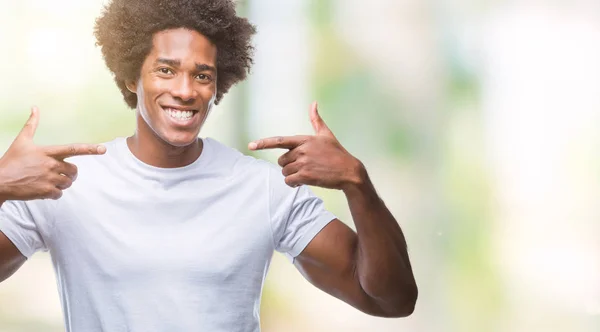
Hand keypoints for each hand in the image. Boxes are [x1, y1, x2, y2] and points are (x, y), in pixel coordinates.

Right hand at [0, 107, 105, 200]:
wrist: (0, 181)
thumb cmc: (11, 161)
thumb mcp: (22, 141)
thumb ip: (32, 124)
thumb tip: (35, 108)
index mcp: (48, 152)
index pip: (73, 149)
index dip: (90, 149)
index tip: (103, 149)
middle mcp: (51, 165)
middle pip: (73, 170)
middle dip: (69, 173)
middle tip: (58, 173)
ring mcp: (49, 179)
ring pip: (68, 182)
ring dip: (62, 183)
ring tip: (48, 180)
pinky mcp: (45, 191)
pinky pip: (59, 194)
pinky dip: (54, 193)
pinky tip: (44, 189)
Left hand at [248, 102, 364, 189]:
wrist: (349, 171)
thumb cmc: (337, 153)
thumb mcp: (326, 135)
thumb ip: (316, 120)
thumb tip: (313, 103)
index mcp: (304, 140)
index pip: (279, 141)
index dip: (263, 143)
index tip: (251, 145)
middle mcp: (302, 150)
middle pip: (281, 161)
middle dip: (289, 165)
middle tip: (304, 166)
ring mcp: (303, 163)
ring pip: (285, 172)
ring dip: (292, 175)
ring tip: (307, 173)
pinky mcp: (306, 176)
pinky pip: (289, 181)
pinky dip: (293, 183)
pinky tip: (303, 182)